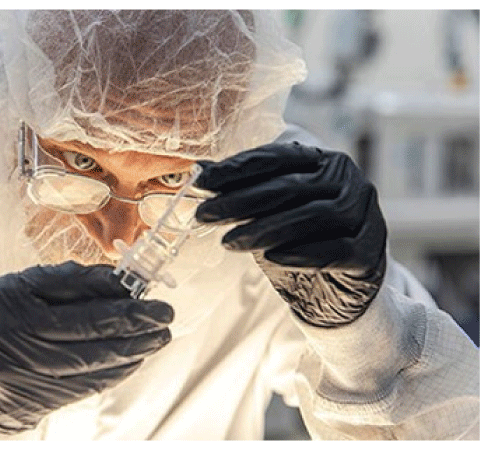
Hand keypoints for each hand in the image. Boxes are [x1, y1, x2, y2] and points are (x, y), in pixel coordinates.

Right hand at [0, 261, 172, 438]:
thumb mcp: (17, 288)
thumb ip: (64, 280)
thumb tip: (115, 278)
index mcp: (10, 307)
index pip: (74, 304)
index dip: (117, 300)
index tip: (147, 293)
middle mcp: (18, 344)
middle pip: (89, 337)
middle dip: (134, 326)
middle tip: (164, 316)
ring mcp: (31, 376)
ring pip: (94, 365)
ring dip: (134, 350)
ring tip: (159, 336)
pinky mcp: (46, 400)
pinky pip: (91, 385)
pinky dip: (118, 371)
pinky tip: (137, 357)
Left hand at [194, 142, 386, 326]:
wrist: (335, 290)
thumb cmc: (298, 241)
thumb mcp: (268, 213)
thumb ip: (242, 190)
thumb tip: (200, 171)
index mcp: (322, 161)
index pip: (276, 157)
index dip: (236, 169)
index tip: (201, 181)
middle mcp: (348, 180)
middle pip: (290, 186)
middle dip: (240, 201)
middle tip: (205, 214)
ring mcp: (364, 214)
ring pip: (314, 216)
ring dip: (266, 228)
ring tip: (229, 242)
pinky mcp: (370, 251)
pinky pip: (337, 249)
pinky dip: (302, 252)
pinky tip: (272, 257)